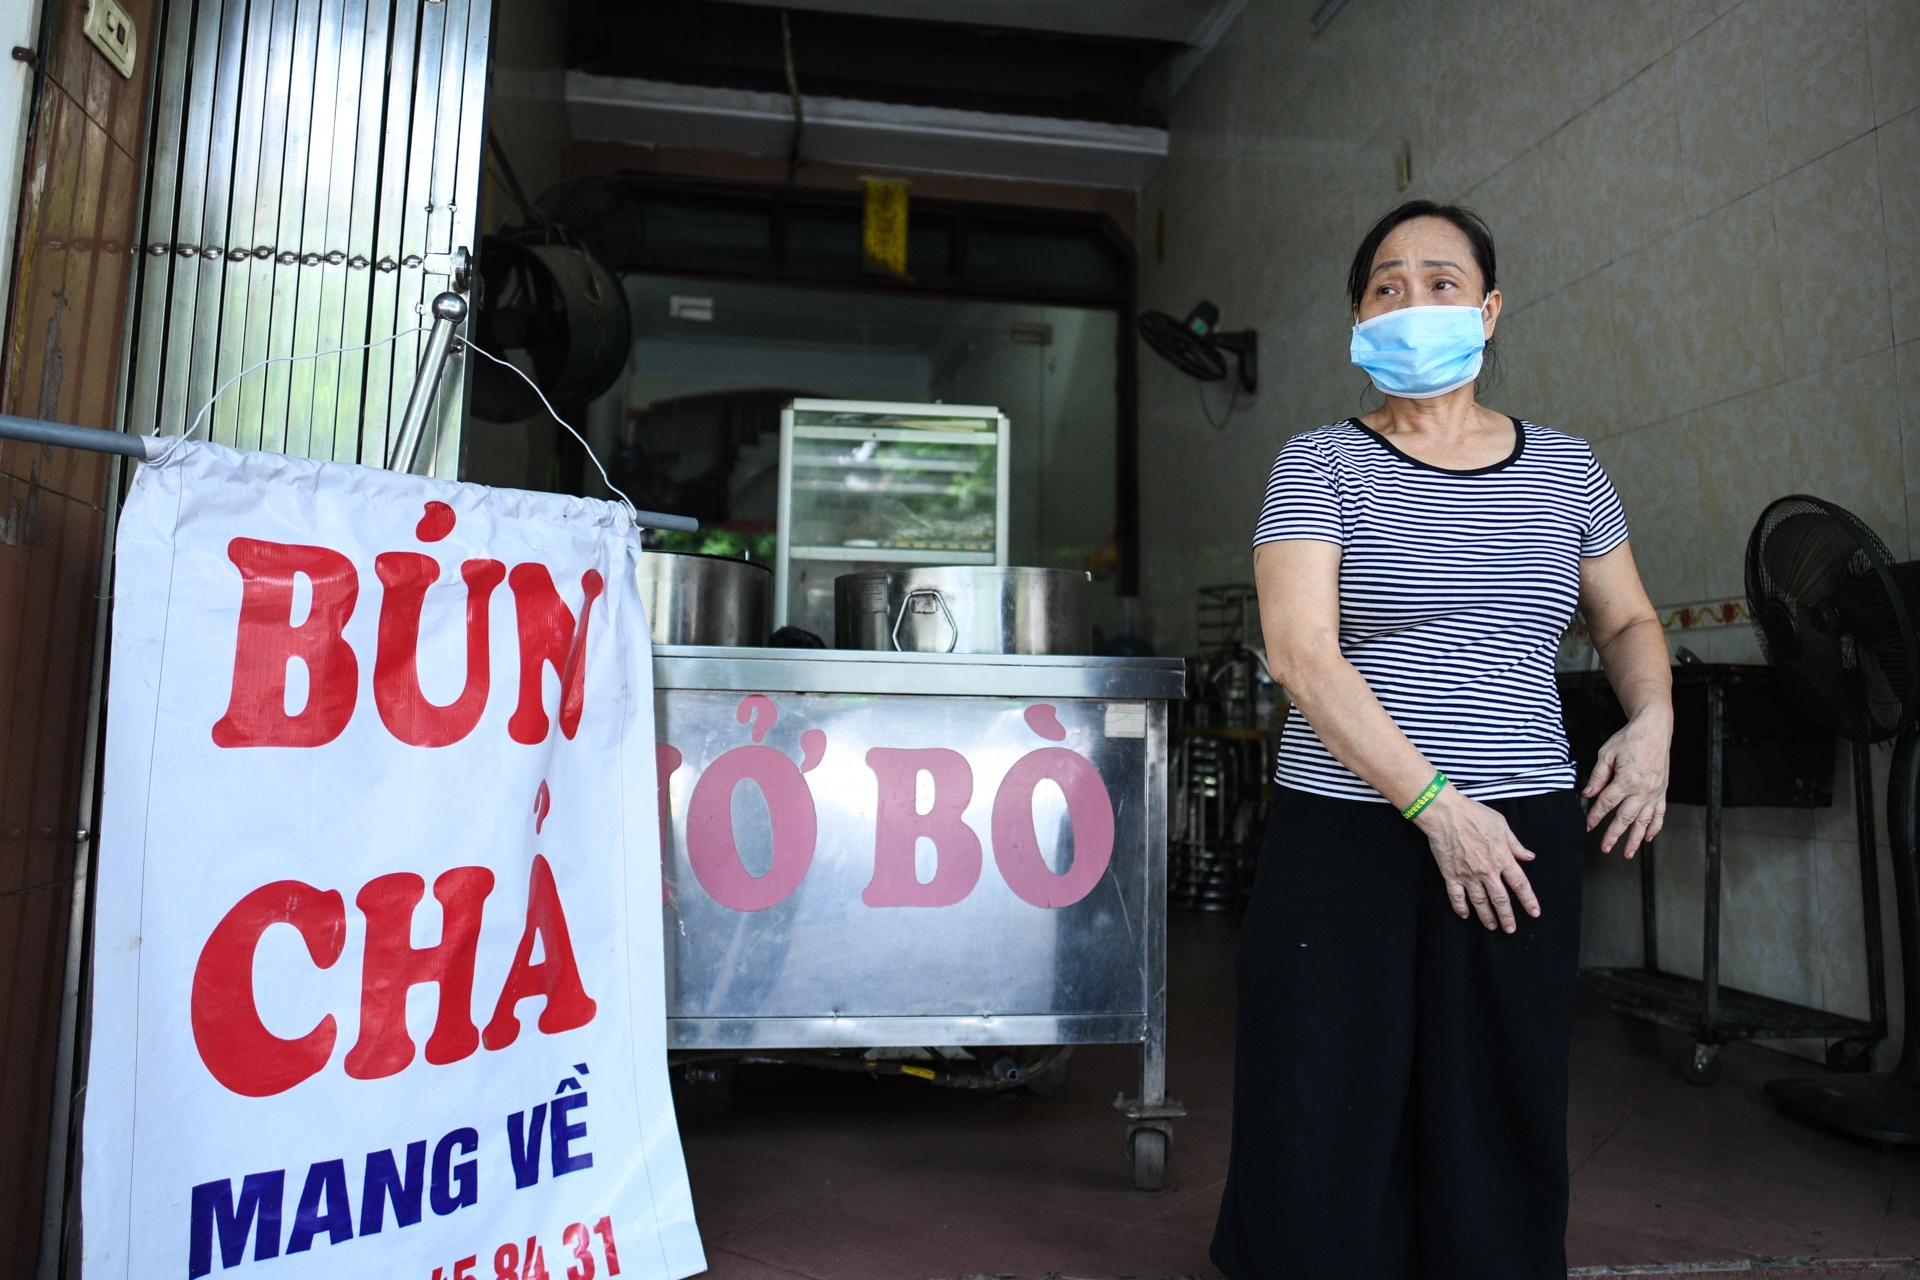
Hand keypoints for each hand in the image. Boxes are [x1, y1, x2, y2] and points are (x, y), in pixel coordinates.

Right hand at [1413, 788, 1540, 932]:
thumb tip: (1528, 856)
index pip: (1520, 884)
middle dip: (1507, 917)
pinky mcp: (1451, 875)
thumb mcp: (1501, 825)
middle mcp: (1487, 871)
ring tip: (1492, 927)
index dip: (1528, 900)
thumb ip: (1515, 844)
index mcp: (1502, 858)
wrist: (1446, 814)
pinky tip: (1465, 915)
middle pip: (1501, 899)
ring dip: (1487, 917)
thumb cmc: (1474, 815)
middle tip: (1511, 929)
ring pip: (1480, 902)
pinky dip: (1461, 908)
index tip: (1534, 912)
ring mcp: (1468, 875)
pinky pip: (1456, 896)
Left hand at [1583, 710, 1670, 858]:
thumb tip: (1587, 793)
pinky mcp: (1663, 791)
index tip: (1587, 826)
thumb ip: (1598, 776)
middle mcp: (1642, 790)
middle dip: (1613, 835)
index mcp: (1626, 780)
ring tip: (1627, 853)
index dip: (1595, 816)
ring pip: (1644, 821)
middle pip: (1625, 818)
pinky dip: (1655, 827)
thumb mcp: (1606, 754)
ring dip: (1635, 839)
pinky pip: (1660, 813)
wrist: (1654, 730)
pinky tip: (1649, 838)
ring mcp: (1655, 792)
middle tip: (1605, 848)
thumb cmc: (1629, 739)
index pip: (1606, 804)